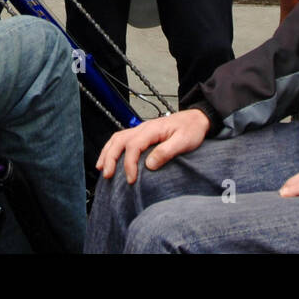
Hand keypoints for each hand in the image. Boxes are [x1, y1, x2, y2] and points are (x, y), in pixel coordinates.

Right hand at [95, 109, 210, 183]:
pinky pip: (121, 139)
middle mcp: (143, 128)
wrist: (196, 119)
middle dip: (110, 158)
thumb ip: (166, 151)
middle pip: (119, 140)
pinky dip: (112, 149)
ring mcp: (141, 130)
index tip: (131, 179)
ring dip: (107, 153)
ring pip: (117, 139)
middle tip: (107, 175)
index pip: (133, 146)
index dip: (129, 164)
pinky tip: (110, 158)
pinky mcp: (142, 134)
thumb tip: (149, 165)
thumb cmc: (192, 129)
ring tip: (101, 168)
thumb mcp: (184, 141)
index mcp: (152, 129)